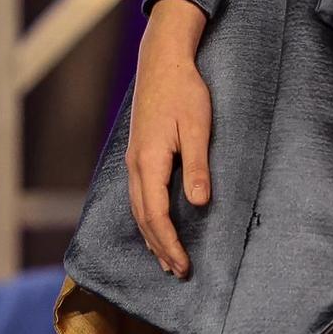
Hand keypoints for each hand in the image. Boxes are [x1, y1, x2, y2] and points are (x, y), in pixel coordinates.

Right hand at [126, 0, 212, 276]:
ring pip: (138, 208)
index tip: (183, 264)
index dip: (169, 243)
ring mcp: (133, 159)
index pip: (157, 215)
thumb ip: (197, 166)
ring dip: (151, 235)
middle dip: (160, 247)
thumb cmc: (185, 92)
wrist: (162, 62)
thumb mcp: (198, 127)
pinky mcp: (138, 153)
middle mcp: (135, 165)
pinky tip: (156, 223)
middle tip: (177, 271)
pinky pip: (139, 195)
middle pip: (144, 218)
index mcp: (149, 162)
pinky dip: (147, 216)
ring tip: (165, 258)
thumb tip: (199, 203)